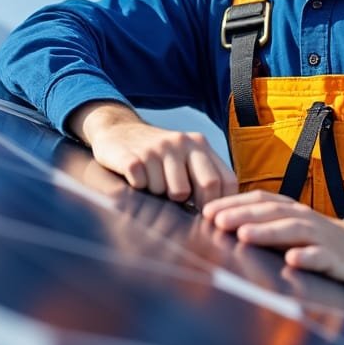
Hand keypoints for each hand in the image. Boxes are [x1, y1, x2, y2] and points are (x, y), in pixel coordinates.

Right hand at [67, 101, 238, 207]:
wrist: (117, 130)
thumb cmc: (158, 156)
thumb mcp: (185, 158)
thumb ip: (204, 177)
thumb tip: (221, 214)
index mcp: (199, 144)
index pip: (226, 180)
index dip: (220, 203)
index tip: (206, 214)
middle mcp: (181, 142)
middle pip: (207, 185)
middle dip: (196, 202)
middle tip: (179, 203)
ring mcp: (156, 148)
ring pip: (174, 192)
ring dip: (163, 196)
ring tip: (153, 185)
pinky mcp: (131, 157)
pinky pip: (145, 186)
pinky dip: (140, 190)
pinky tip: (136, 179)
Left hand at [201, 190, 343, 283]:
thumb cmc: (310, 238)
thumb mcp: (284, 227)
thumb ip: (257, 225)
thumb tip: (216, 226)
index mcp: (287, 208)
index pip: (257, 199)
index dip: (233, 203)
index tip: (207, 211)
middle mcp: (301, 216)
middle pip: (270, 212)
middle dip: (243, 215)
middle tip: (218, 221)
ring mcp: (319, 235)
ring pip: (292, 230)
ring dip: (267, 232)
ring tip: (245, 235)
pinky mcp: (334, 257)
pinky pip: (320, 256)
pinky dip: (307, 257)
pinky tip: (292, 260)